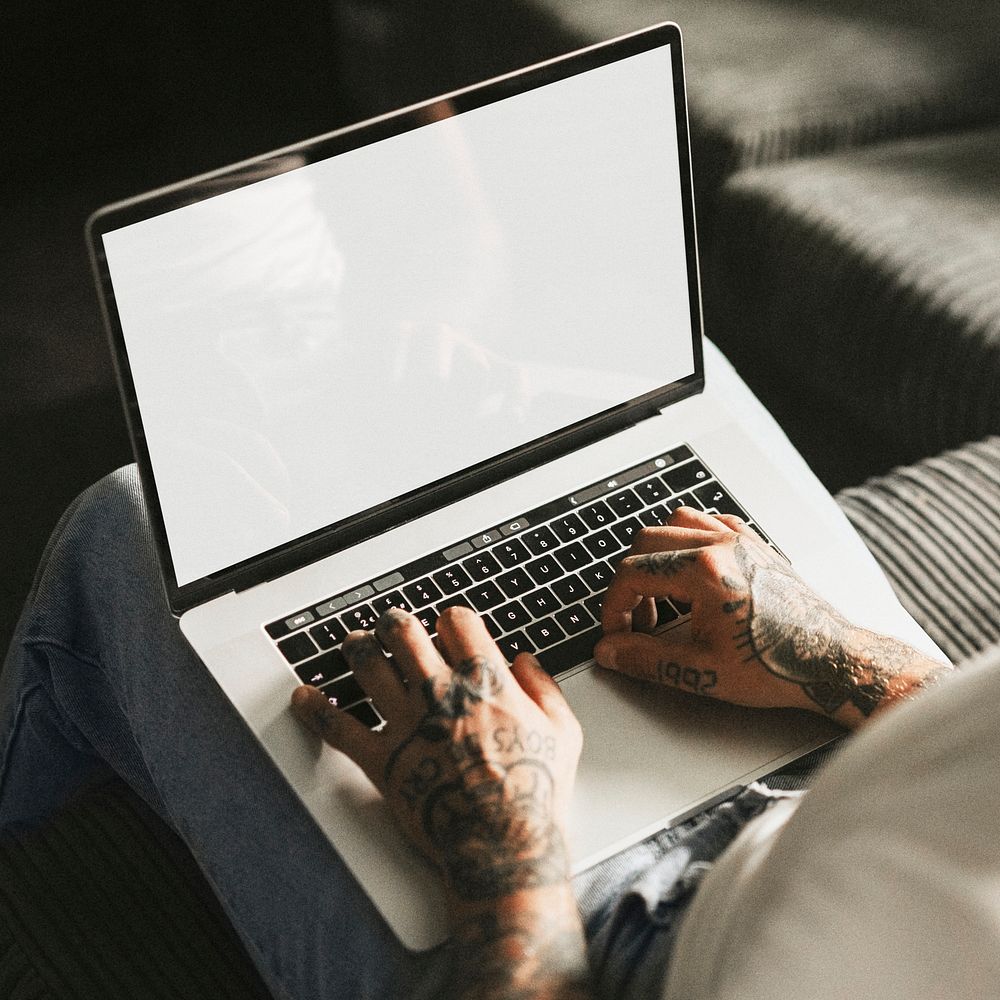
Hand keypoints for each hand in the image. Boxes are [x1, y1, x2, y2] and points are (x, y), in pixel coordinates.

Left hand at [291, 605, 582, 901]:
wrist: (502, 846)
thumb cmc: (535, 793)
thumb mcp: (564, 731)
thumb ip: (544, 688)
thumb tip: (525, 662)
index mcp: (485, 681)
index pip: (456, 622)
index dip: (450, 619)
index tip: (448, 627)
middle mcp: (440, 692)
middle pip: (403, 631)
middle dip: (396, 622)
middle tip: (392, 625)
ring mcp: (407, 723)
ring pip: (368, 665)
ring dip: (357, 647)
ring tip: (354, 643)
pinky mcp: (381, 759)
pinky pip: (337, 726)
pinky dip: (315, 708)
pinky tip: (304, 696)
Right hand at [596, 507, 949, 727]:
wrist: (831, 662)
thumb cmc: (777, 666)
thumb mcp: (702, 672)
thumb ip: (645, 659)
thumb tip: (609, 651)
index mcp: (704, 572)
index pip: (632, 573)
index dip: (614, 606)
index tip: (617, 633)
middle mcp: (721, 545)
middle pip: (647, 541)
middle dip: (631, 582)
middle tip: (641, 621)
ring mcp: (740, 541)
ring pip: (677, 522)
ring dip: (658, 555)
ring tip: (665, 596)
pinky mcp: (755, 545)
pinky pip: (710, 523)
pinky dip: (690, 542)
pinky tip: (694, 576)